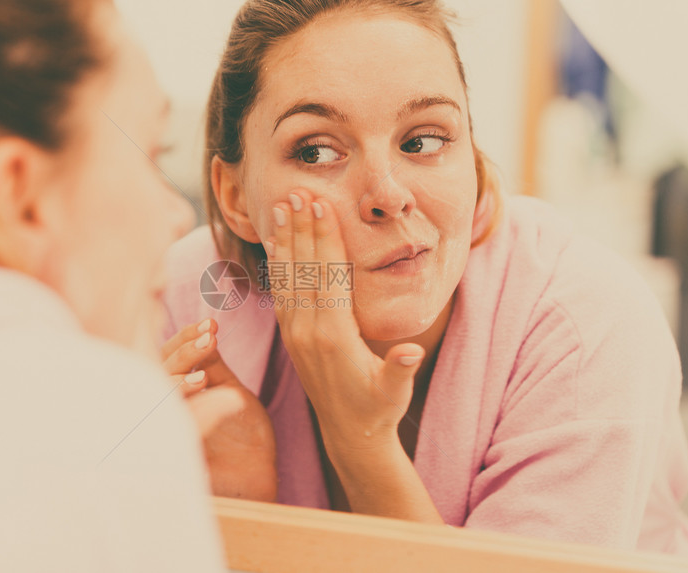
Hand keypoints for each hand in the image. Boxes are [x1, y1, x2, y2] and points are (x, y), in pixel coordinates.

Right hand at [162, 319, 276, 501]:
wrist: (255, 478)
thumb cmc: (242, 437)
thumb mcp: (229, 391)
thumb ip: (213, 364)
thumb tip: (207, 329)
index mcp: (173, 393)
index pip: (166, 358)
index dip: (185, 339)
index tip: (210, 323)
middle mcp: (161, 408)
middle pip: (156, 373)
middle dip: (183, 353)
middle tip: (210, 338)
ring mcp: (159, 430)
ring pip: (155, 397)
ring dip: (179, 377)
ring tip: (206, 370)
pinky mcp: (165, 453)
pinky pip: (164, 423)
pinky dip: (183, 403)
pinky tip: (201, 386)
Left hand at [263, 190, 424, 455]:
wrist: (350, 435)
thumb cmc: (378, 410)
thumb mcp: (394, 393)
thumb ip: (400, 370)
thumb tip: (410, 353)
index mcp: (334, 338)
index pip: (328, 277)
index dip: (324, 239)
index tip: (320, 207)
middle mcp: (309, 332)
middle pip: (304, 270)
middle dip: (302, 229)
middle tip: (298, 192)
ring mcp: (297, 334)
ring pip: (288, 278)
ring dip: (287, 241)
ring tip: (283, 207)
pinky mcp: (293, 337)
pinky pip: (283, 294)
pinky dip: (279, 265)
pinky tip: (277, 244)